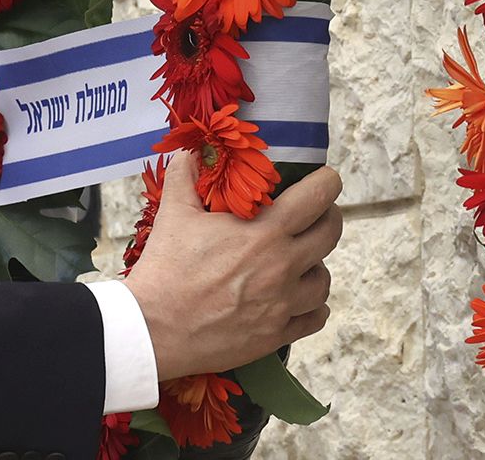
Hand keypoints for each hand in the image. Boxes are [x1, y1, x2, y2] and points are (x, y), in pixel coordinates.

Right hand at [121, 151, 342, 380]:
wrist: (154, 328)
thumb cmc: (164, 270)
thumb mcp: (173, 213)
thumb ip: (185, 176)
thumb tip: (190, 152)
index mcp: (264, 232)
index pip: (318, 197)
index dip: (325, 183)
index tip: (321, 182)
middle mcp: (282, 266)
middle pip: (331, 234)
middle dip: (326, 218)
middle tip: (311, 217)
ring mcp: (282, 303)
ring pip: (324, 279)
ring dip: (315, 266)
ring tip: (298, 263)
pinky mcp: (276, 333)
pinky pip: (315, 317)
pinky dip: (313, 307)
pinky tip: (298, 300)